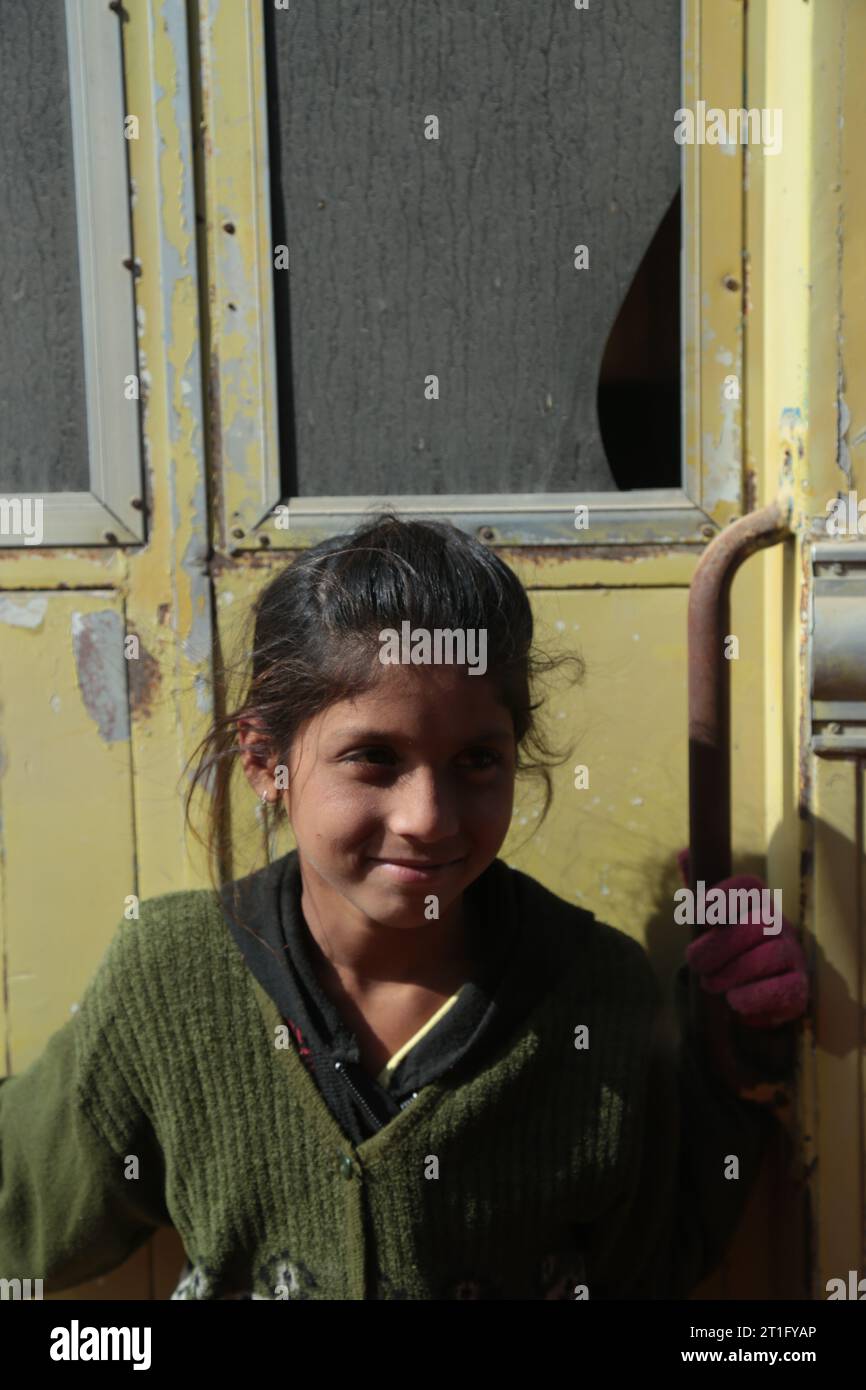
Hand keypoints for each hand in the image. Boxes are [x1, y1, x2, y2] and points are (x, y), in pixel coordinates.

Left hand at [677, 848, 808, 1029]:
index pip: (748, 885)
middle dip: (721, 945)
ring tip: (711, 984)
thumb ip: (697, 889)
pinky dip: (754, 995)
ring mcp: (793, 953)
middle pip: (758, 923)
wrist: (750, 988)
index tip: (699, 915)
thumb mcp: (709, 919)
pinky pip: (785, 987)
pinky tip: (734, 1000)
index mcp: (757, 902)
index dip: (724, 896)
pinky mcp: (798, 986)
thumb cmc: (727, 947)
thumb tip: (683, 853)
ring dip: (734, 971)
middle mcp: (779, 923)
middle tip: (695, 963)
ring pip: (771, 953)